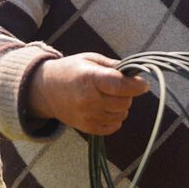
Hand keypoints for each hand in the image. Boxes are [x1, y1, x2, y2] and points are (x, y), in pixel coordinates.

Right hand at [28, 52, 148, 135]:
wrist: (45, 90)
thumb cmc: (71, 70)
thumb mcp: (90, 59)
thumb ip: (113, 66)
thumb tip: (135, 73)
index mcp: (89, 78)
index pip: (120, 86)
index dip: (136, 85)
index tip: (144, 84)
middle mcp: (88, 100)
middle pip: (123, 102)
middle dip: (128, 94)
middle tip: (119, 86)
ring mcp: (87, 116)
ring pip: (121, 115)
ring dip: (121, 106)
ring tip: (108, 96)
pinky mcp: (87, 128)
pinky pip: (113, 126)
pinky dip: (115, 118)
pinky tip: (105, 108)